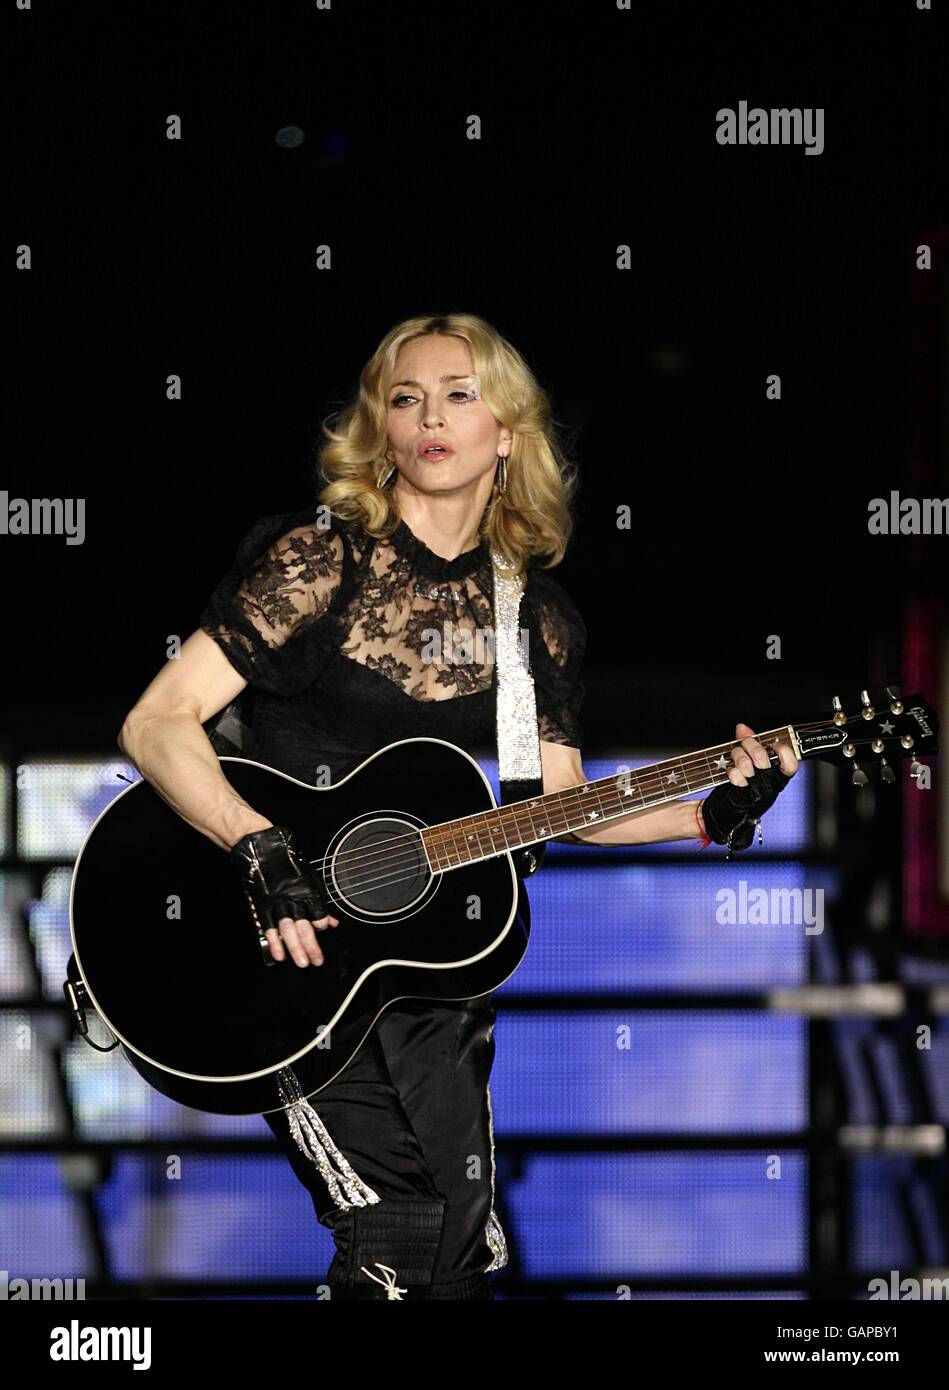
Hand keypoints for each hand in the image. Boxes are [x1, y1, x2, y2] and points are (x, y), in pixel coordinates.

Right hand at [228, 825, 339, 966]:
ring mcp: (277, 904)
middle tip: (317, 962)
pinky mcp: (263, 906)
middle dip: (312, 947)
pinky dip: (274, 942)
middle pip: (305, 927)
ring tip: (301, 963)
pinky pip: (269, 927)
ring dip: (295, 949)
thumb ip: (320, 903)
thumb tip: (332, 922)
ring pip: (288, 931)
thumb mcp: (310, 880)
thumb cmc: (289, 865)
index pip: (319, 915)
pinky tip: (278, 955)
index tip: (324, 931)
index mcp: (308, 892)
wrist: (264, 852)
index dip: (323, 925)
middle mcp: (294, 900)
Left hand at [700, 722, 799, 849]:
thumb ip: (749, 743)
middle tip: (745, 744)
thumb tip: (742, 728)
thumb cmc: (742, 786)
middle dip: (751, 746)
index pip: (791, 765)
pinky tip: (731, 771)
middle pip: (764, 759)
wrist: (725, 812)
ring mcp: (756, 792)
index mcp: (777, 777)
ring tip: (735, 758)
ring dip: (738, 756)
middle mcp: (770, 785)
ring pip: (748, 765)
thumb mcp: (749, 761)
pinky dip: (731, 770)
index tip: (775, 744)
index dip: (785, 752)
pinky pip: (736, 777)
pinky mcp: (742, 796)